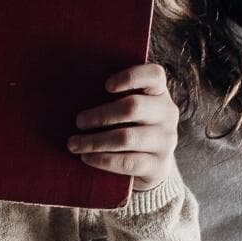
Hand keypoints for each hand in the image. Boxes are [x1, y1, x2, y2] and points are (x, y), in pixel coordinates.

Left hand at [67, 63, 178, 189]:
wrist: (152, 164)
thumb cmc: (131, 127)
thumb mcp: (128, 108)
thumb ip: (113, 97)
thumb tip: (77, 92)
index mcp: (159, 93)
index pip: (154, 75)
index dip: (131, 76)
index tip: (106, 85)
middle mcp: (167, 113)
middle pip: (133, 107)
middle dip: (101, 115)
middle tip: (79, 121)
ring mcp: (165, 140)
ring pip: (127, 137)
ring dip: (95, 141)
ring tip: (74, 144)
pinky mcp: (158, 165)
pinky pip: (128, 162)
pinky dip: (103, 159)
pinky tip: (87, 157)